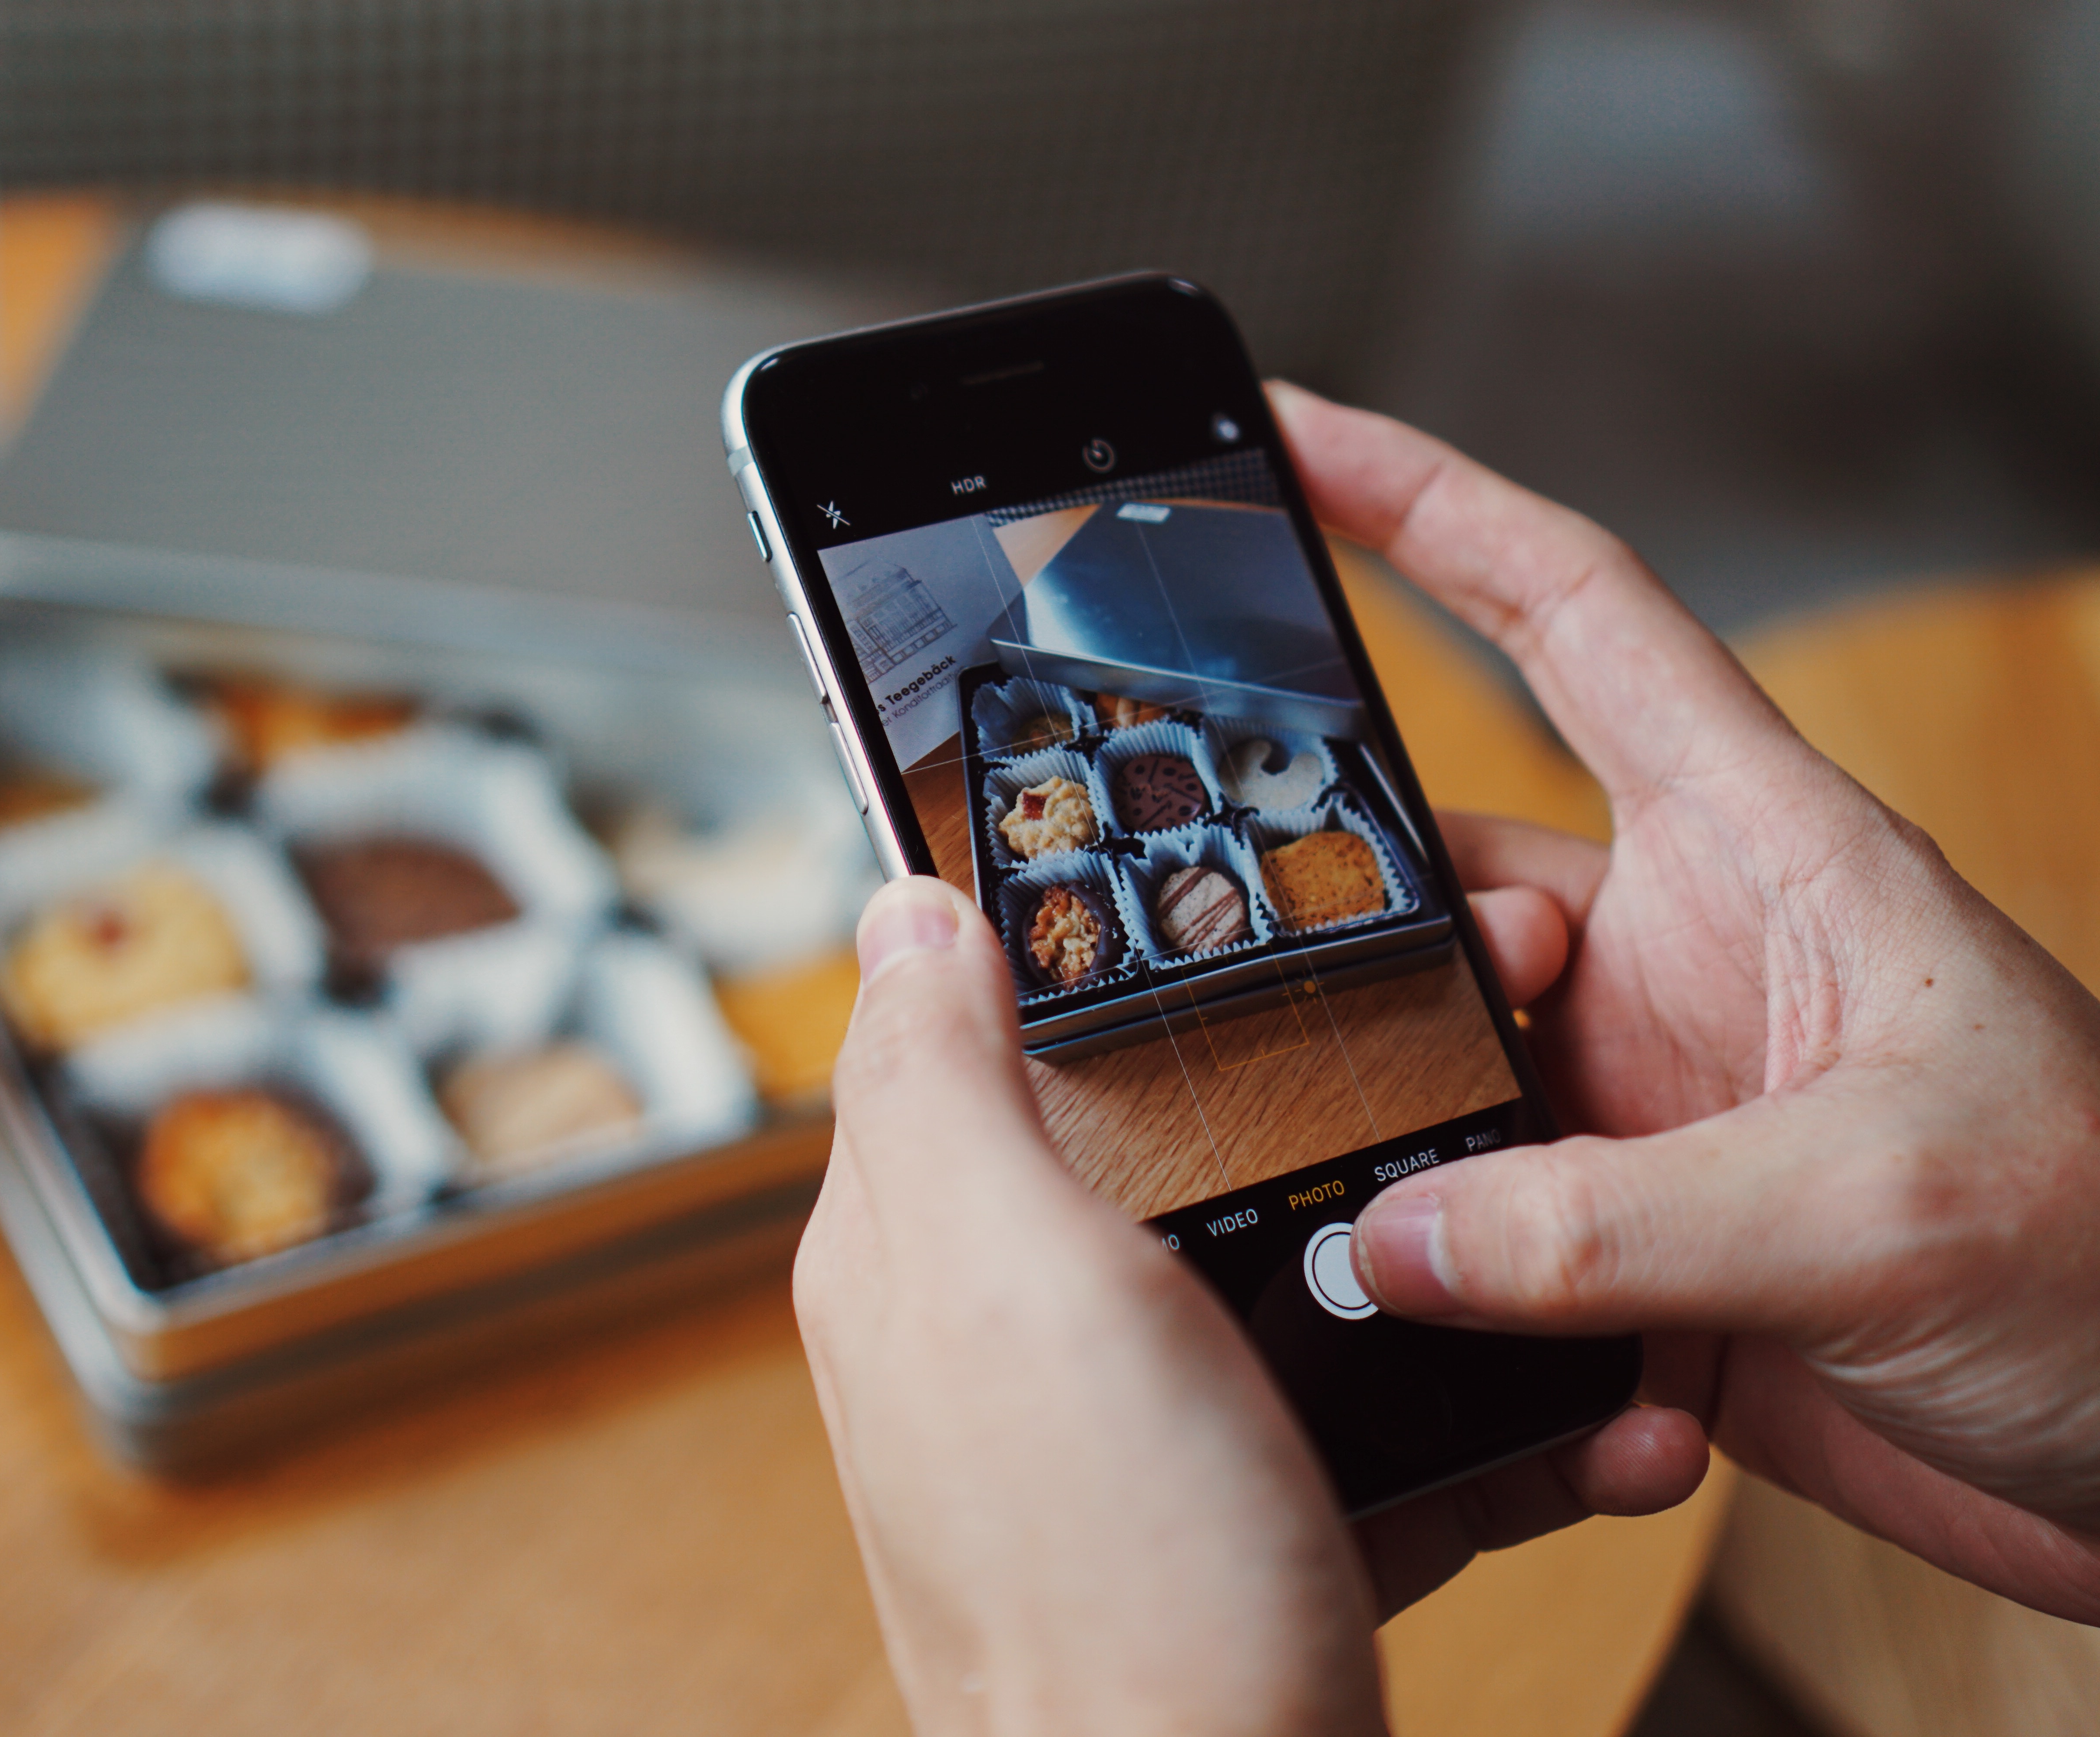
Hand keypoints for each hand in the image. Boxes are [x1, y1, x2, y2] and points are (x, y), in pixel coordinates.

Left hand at [800, 877, 1700, 1735]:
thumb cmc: (1106, 1578)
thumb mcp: (1006, 1279)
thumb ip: (943, 1089)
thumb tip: (902, 910)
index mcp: (926, 1246)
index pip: (985, 1025)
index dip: (1101, 942)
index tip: (1249, 886)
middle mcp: (1012, 1332)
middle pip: (1164, 1139)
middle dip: (1305, 1085)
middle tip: (1461, 1035)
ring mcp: (1130, 1433)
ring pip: (1288, 1276)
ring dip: (1416, 1251)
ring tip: (1535, 1220)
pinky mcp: (1239, 1520)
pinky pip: (1359, 1422)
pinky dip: (1458, 1411)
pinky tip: (1560, 1407)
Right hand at [1268, 382, 2099, 1621]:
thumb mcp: (1872, 1207)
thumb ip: (1607, 1222)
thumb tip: (1384, 1240)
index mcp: (1760, 852)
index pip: (1567, 615)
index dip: (1427, 505)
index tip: (1288, 442)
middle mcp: (1677, 955)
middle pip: (1442, 873)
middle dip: (1355, 926)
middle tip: (1284, 1000)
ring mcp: (1644, 1099)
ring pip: (1434, 1063)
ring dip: (1410, 1155)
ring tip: (1410, 1235)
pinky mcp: (1632, 1243)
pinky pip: (1481, 1245)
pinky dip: (1480, 1314)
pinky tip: (1555, 1391)